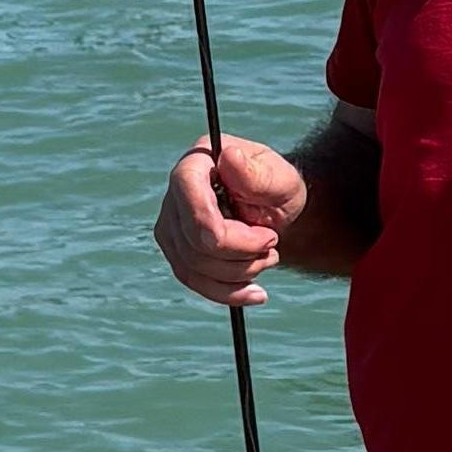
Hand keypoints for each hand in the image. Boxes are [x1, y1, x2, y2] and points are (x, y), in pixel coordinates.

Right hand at [158, 131, 308, 305]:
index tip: (258, 239)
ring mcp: (171, 222)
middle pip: (194, 238)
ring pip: (193, 265)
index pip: (189, 193)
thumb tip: (229, 157)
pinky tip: (255, 293)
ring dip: (239, 271)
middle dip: (241, 251)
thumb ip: (256, 172)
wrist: (274, 208)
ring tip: (269, 257)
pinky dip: (227, 291)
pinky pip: (194, 280)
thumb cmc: (277, 187)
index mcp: (198, 161)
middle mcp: (176, 191)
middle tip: (273, 243)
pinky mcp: (177, 249)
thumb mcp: (280, 177)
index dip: (212, 223)